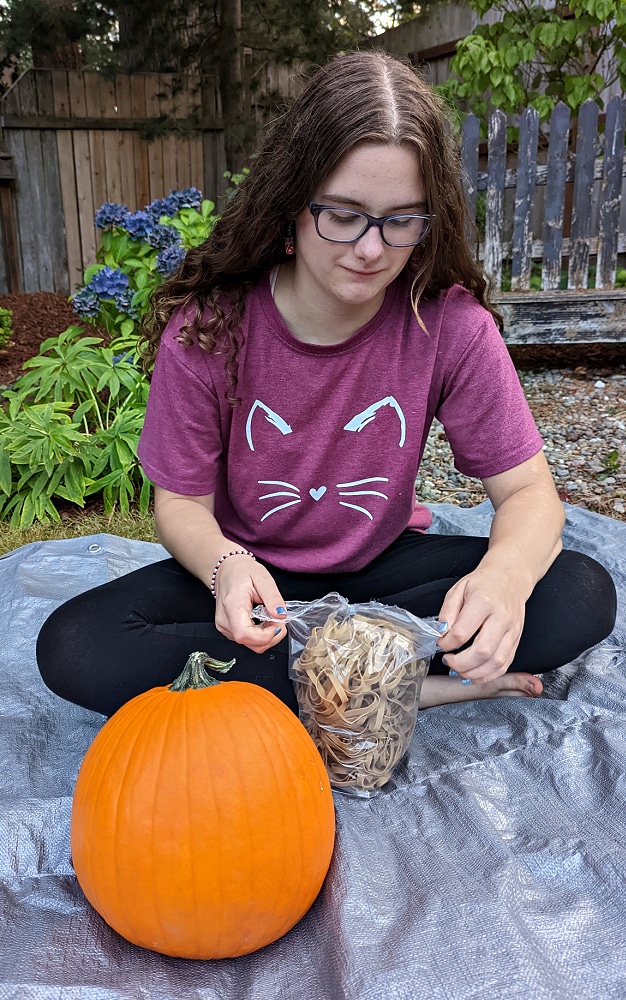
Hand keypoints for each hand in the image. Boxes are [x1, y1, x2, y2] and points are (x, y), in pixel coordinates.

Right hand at [212, 556, 287, 653]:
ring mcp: (224, 627)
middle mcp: (225, 620)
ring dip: (266, 637)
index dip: (265, 636)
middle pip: (249, 643)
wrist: (227, 571)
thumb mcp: (263, 578)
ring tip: (270, 618)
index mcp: (232, 605)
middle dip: (270, 636)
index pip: (244, 634)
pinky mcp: (227, 630)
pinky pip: (247, 641)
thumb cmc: (242, 572)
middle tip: (278, 619)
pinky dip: (260, 636)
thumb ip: (273, 597)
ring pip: (250, 645)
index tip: (277, 624)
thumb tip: (281, 615)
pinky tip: (262, 622)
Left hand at [436, 565, 526, 682]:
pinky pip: (505, 664)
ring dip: (475, 673)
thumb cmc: (483, 583)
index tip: (441, 643)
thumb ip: (448, 612)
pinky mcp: (516, 640)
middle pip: (482, 651)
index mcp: (483, 602)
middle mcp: (501, 618)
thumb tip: (442, 633)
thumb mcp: (458, 589)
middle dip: (461, 663)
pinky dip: (489, 675)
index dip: (446, 643)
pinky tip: (475, 674)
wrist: (510, 578)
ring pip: (496, 662)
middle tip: (448, 661)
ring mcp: (512, 631)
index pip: (462, 632)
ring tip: (459, 671)